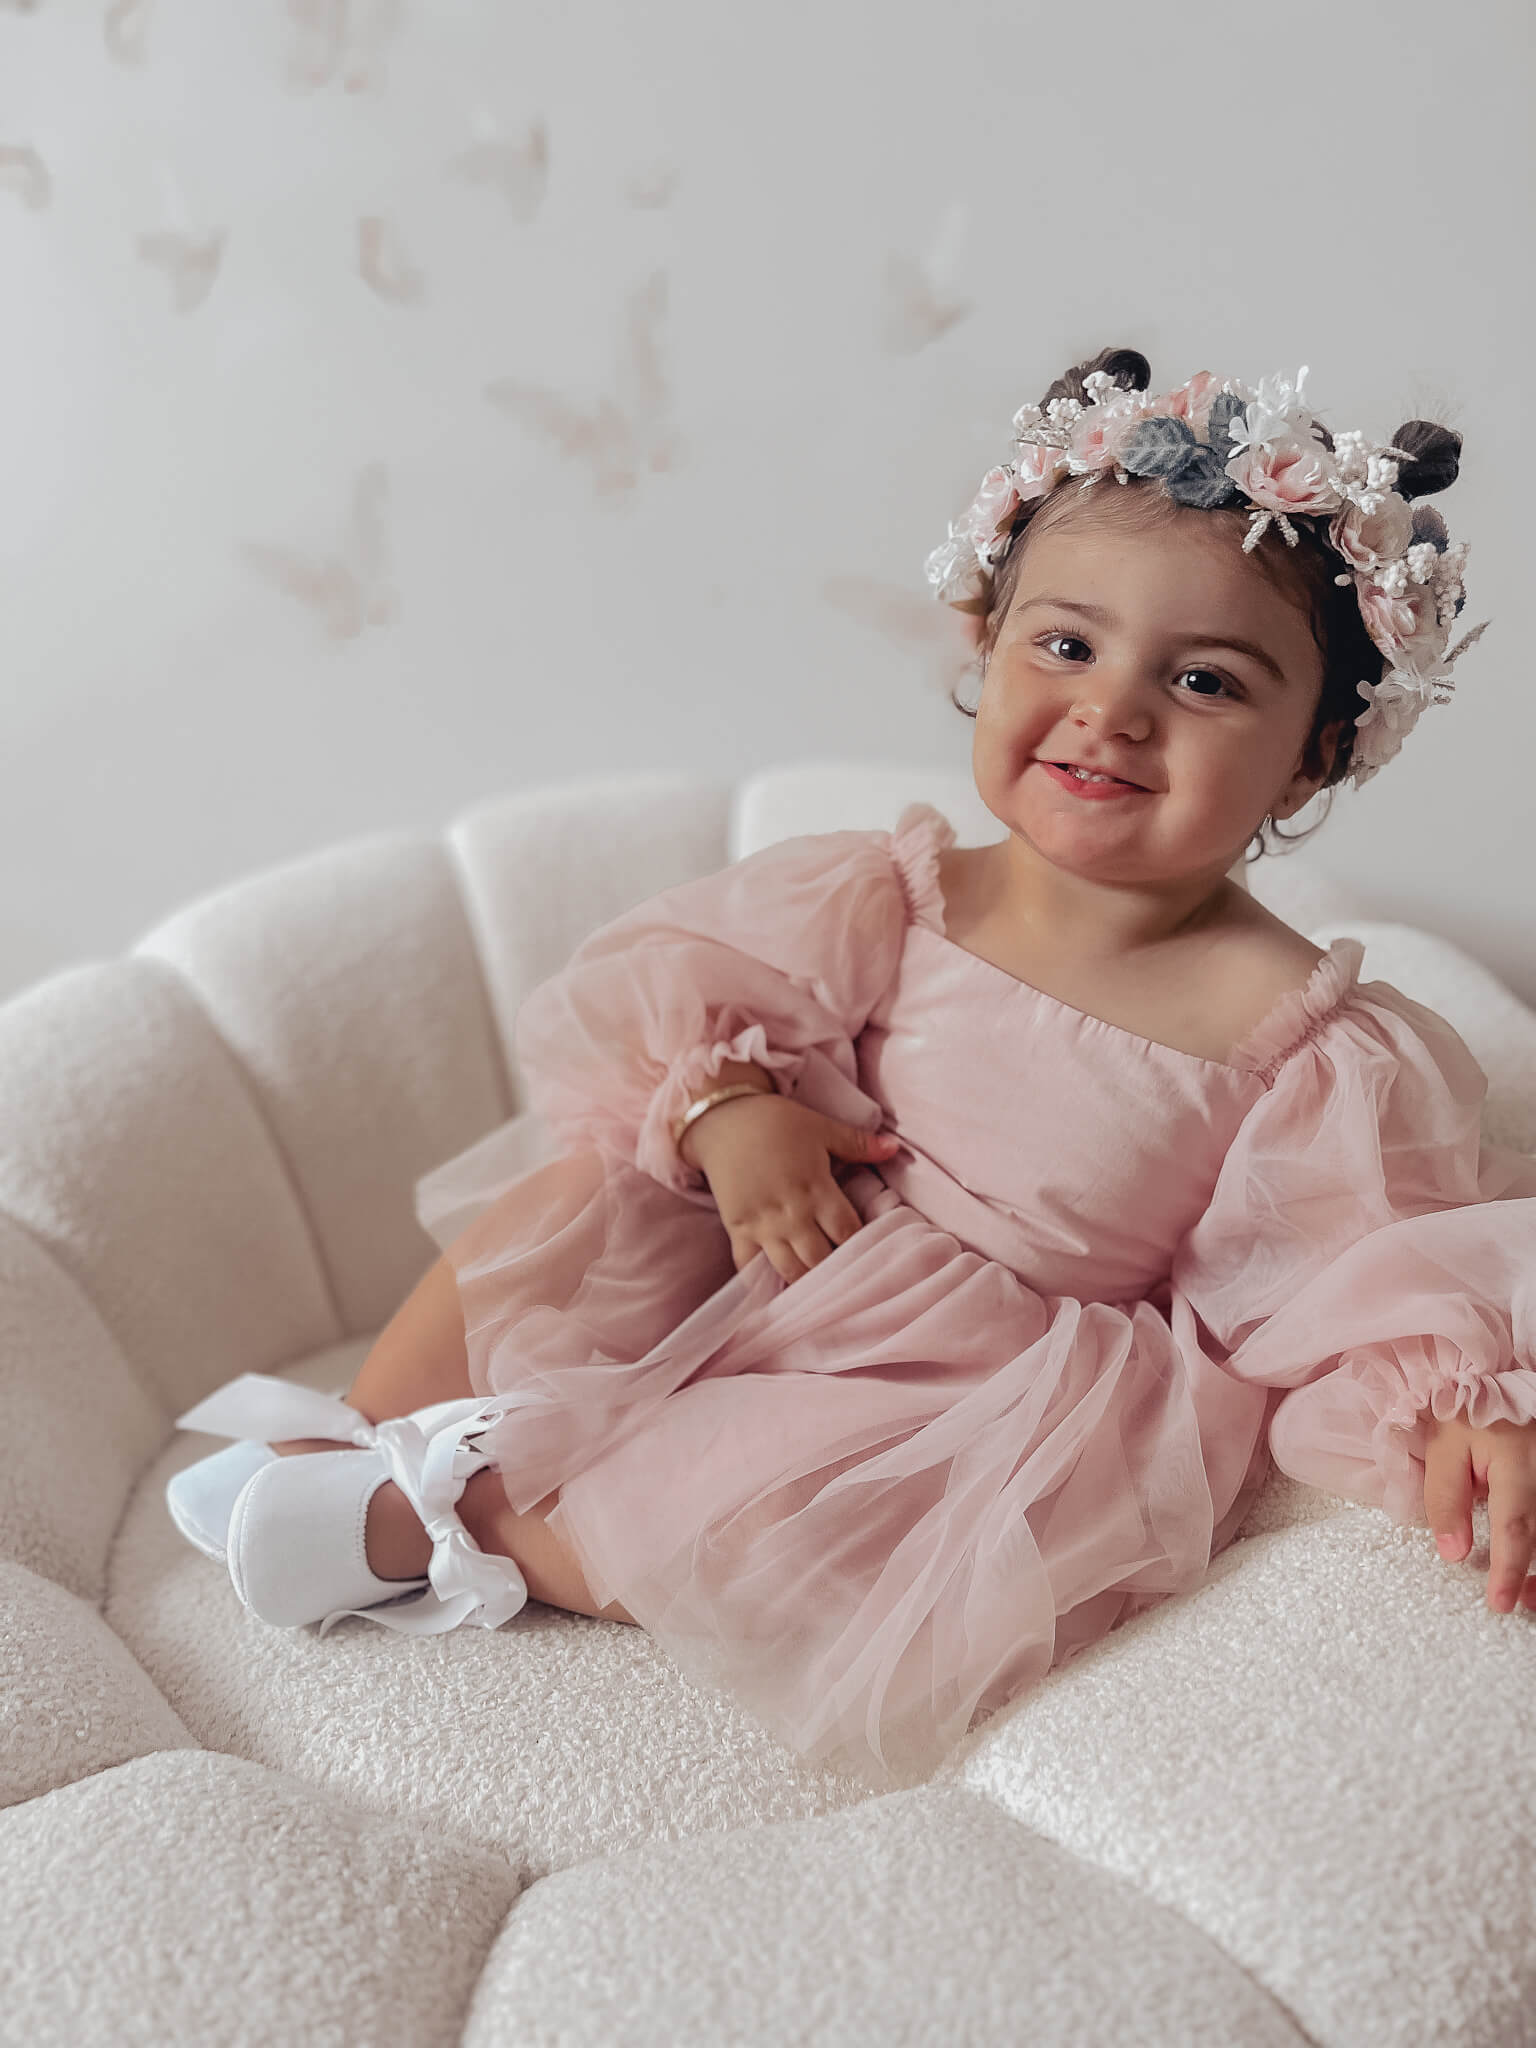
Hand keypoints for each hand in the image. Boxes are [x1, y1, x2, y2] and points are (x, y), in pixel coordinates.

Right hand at [681, 1089, 899, 1284]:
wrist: (722, 1118)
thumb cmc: (776, 1121)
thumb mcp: (821, 1127)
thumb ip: (859, 1144)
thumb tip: (896, 1148)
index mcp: (816, 1188)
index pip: (847, 1232)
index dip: (859, 1245)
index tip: (868, 1250)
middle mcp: (791, 1213)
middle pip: (820, 1259)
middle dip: (834, 1269)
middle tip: (843, 1273)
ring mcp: (762, 1224)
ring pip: (789, 1269)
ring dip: (805, 1279)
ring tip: (815, 1284)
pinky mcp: (737, 1229)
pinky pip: (748, 1267)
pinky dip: (761, 1281)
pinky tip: (775, 1290)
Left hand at [1422, 1412, 1535, 1613]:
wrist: (1496, 1384)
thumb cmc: (1468, 1412)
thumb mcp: (1444, 1447)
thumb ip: (1446, 1498)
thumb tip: (1453, 1551)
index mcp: (1516, 1465)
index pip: (1515, 1527)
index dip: (1509, 1569)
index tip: (1500, 1602)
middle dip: (1535, 1578)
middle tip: (1513, 1601)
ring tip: (1526, 1592)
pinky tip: (1533, 1564)